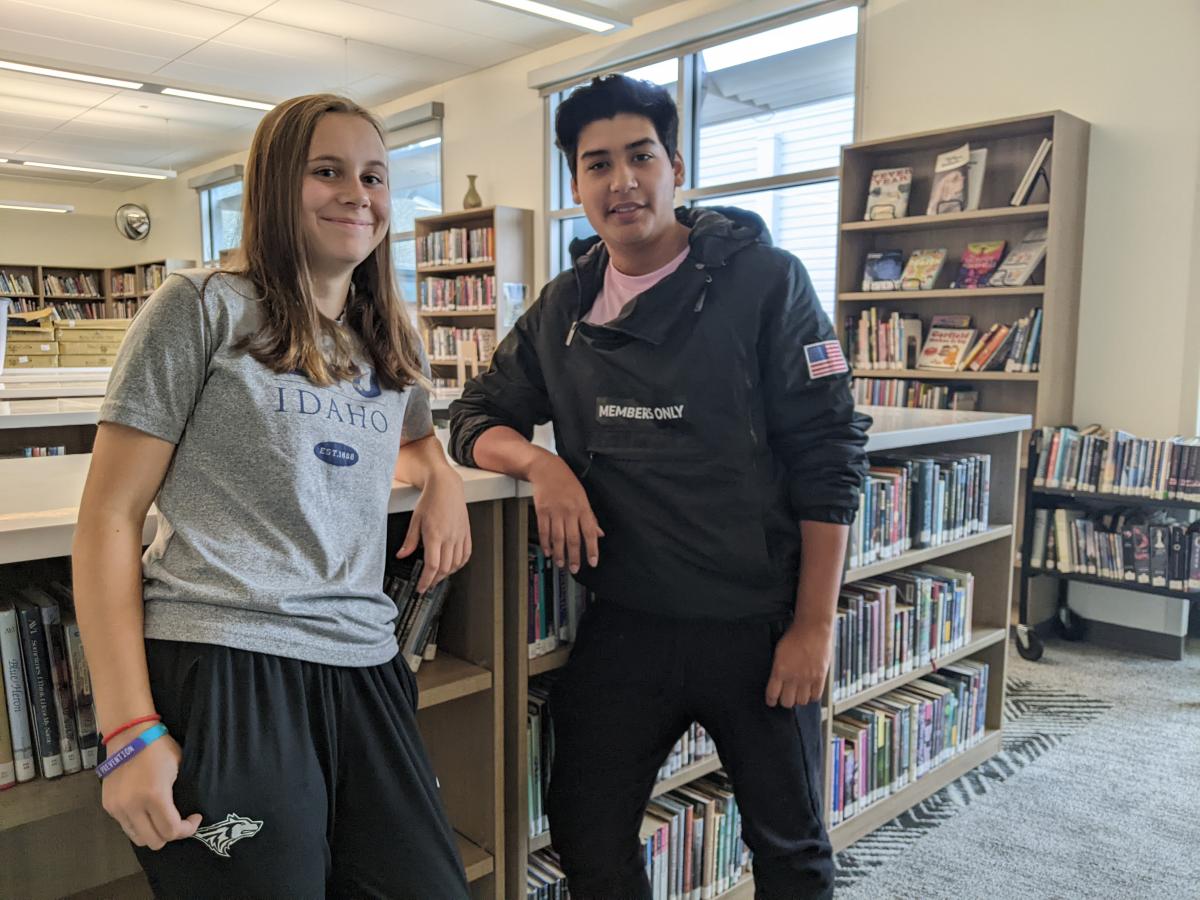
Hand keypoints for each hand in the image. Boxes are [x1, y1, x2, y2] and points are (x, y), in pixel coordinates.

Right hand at [101, 726, 201, 849]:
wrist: (129, 735)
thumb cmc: (160, 748)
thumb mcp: (179, 768)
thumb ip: (179, 795)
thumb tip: (185, 814)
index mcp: (154, 796)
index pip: (171, 831)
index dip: (187, 829)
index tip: (195, 818)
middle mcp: (133, 806)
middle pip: (153, 841)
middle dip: (169, 835)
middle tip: (178, 822)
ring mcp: (117, 807)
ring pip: (137, 838)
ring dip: (152, 833)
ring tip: (162, 820)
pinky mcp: (108, 806)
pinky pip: (126, 826)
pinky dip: (139, 824)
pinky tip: (147, 812)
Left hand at [398, 468, 471, 592]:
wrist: (446, 486)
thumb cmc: (431, 499)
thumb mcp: (415, 520)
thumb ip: (409, 540)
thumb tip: (402, 555)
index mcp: (435, 534)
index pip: (432, 565)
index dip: (426, 580)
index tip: (421, 587)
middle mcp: (449, 537)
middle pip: (445, 568)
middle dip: (435, 580)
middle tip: (427, 584)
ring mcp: (460, 536)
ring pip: (456, 564)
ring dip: (447, 574)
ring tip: (438, 576)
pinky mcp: (466, 533)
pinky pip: (466, 554)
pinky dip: (460, 564)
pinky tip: (453, 566)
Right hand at [528, 454, 603, 573]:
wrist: (547, 469)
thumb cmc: (567, 482)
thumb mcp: (583, 497)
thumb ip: (591, 517)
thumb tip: (599, 534)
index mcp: (583, 508)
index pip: (590, 532)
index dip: (592, 549)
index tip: (593, 562)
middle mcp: (569, 511)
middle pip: (573, 539)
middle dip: (574, 556)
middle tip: (575, 569)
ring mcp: (554, 512)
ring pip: (558, 538)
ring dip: (559, 553)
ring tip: (561, 564)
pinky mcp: (541, 511)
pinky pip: (544, 531)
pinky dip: (546, 543)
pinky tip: (548, 552)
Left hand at [765, 621, 831, 707]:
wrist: (812, 628)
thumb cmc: (795, 635)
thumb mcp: (779, 652)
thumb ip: (778, 668)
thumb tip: (777, 681)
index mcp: (780, 670)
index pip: (772, 694)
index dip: (771, 700)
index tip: (771, 701)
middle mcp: (793, 677)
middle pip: (787, 702)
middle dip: (785, 701)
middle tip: (786, 697)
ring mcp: (808, 678)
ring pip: (802, 702)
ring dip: (799, 699)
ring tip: (799, 694)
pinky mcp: (820, 677)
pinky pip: (816, 696)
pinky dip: (812, 697)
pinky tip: (810, 691)